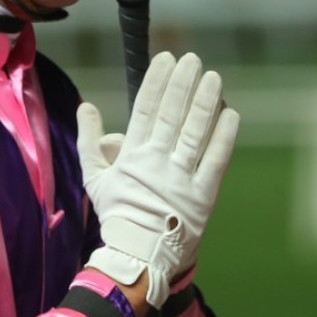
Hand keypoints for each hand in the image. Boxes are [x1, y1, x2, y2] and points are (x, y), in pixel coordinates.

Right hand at [77, 52, 238, 307]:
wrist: (137, 258)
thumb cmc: (117, 215)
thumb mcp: (95, 179)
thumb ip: (90, 142)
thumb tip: (86, 106)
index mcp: (132, 157)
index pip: (145, 110)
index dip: (155, 82)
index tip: (165, 58)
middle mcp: (157, 163)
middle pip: (172, 116)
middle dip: (182, 84)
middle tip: (192, 59)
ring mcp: (181, 178)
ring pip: (194, 134)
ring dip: (204, 104)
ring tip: (213, 78)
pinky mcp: (203, 195)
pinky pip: (215, 161)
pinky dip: (224, 137)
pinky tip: (231, 114)